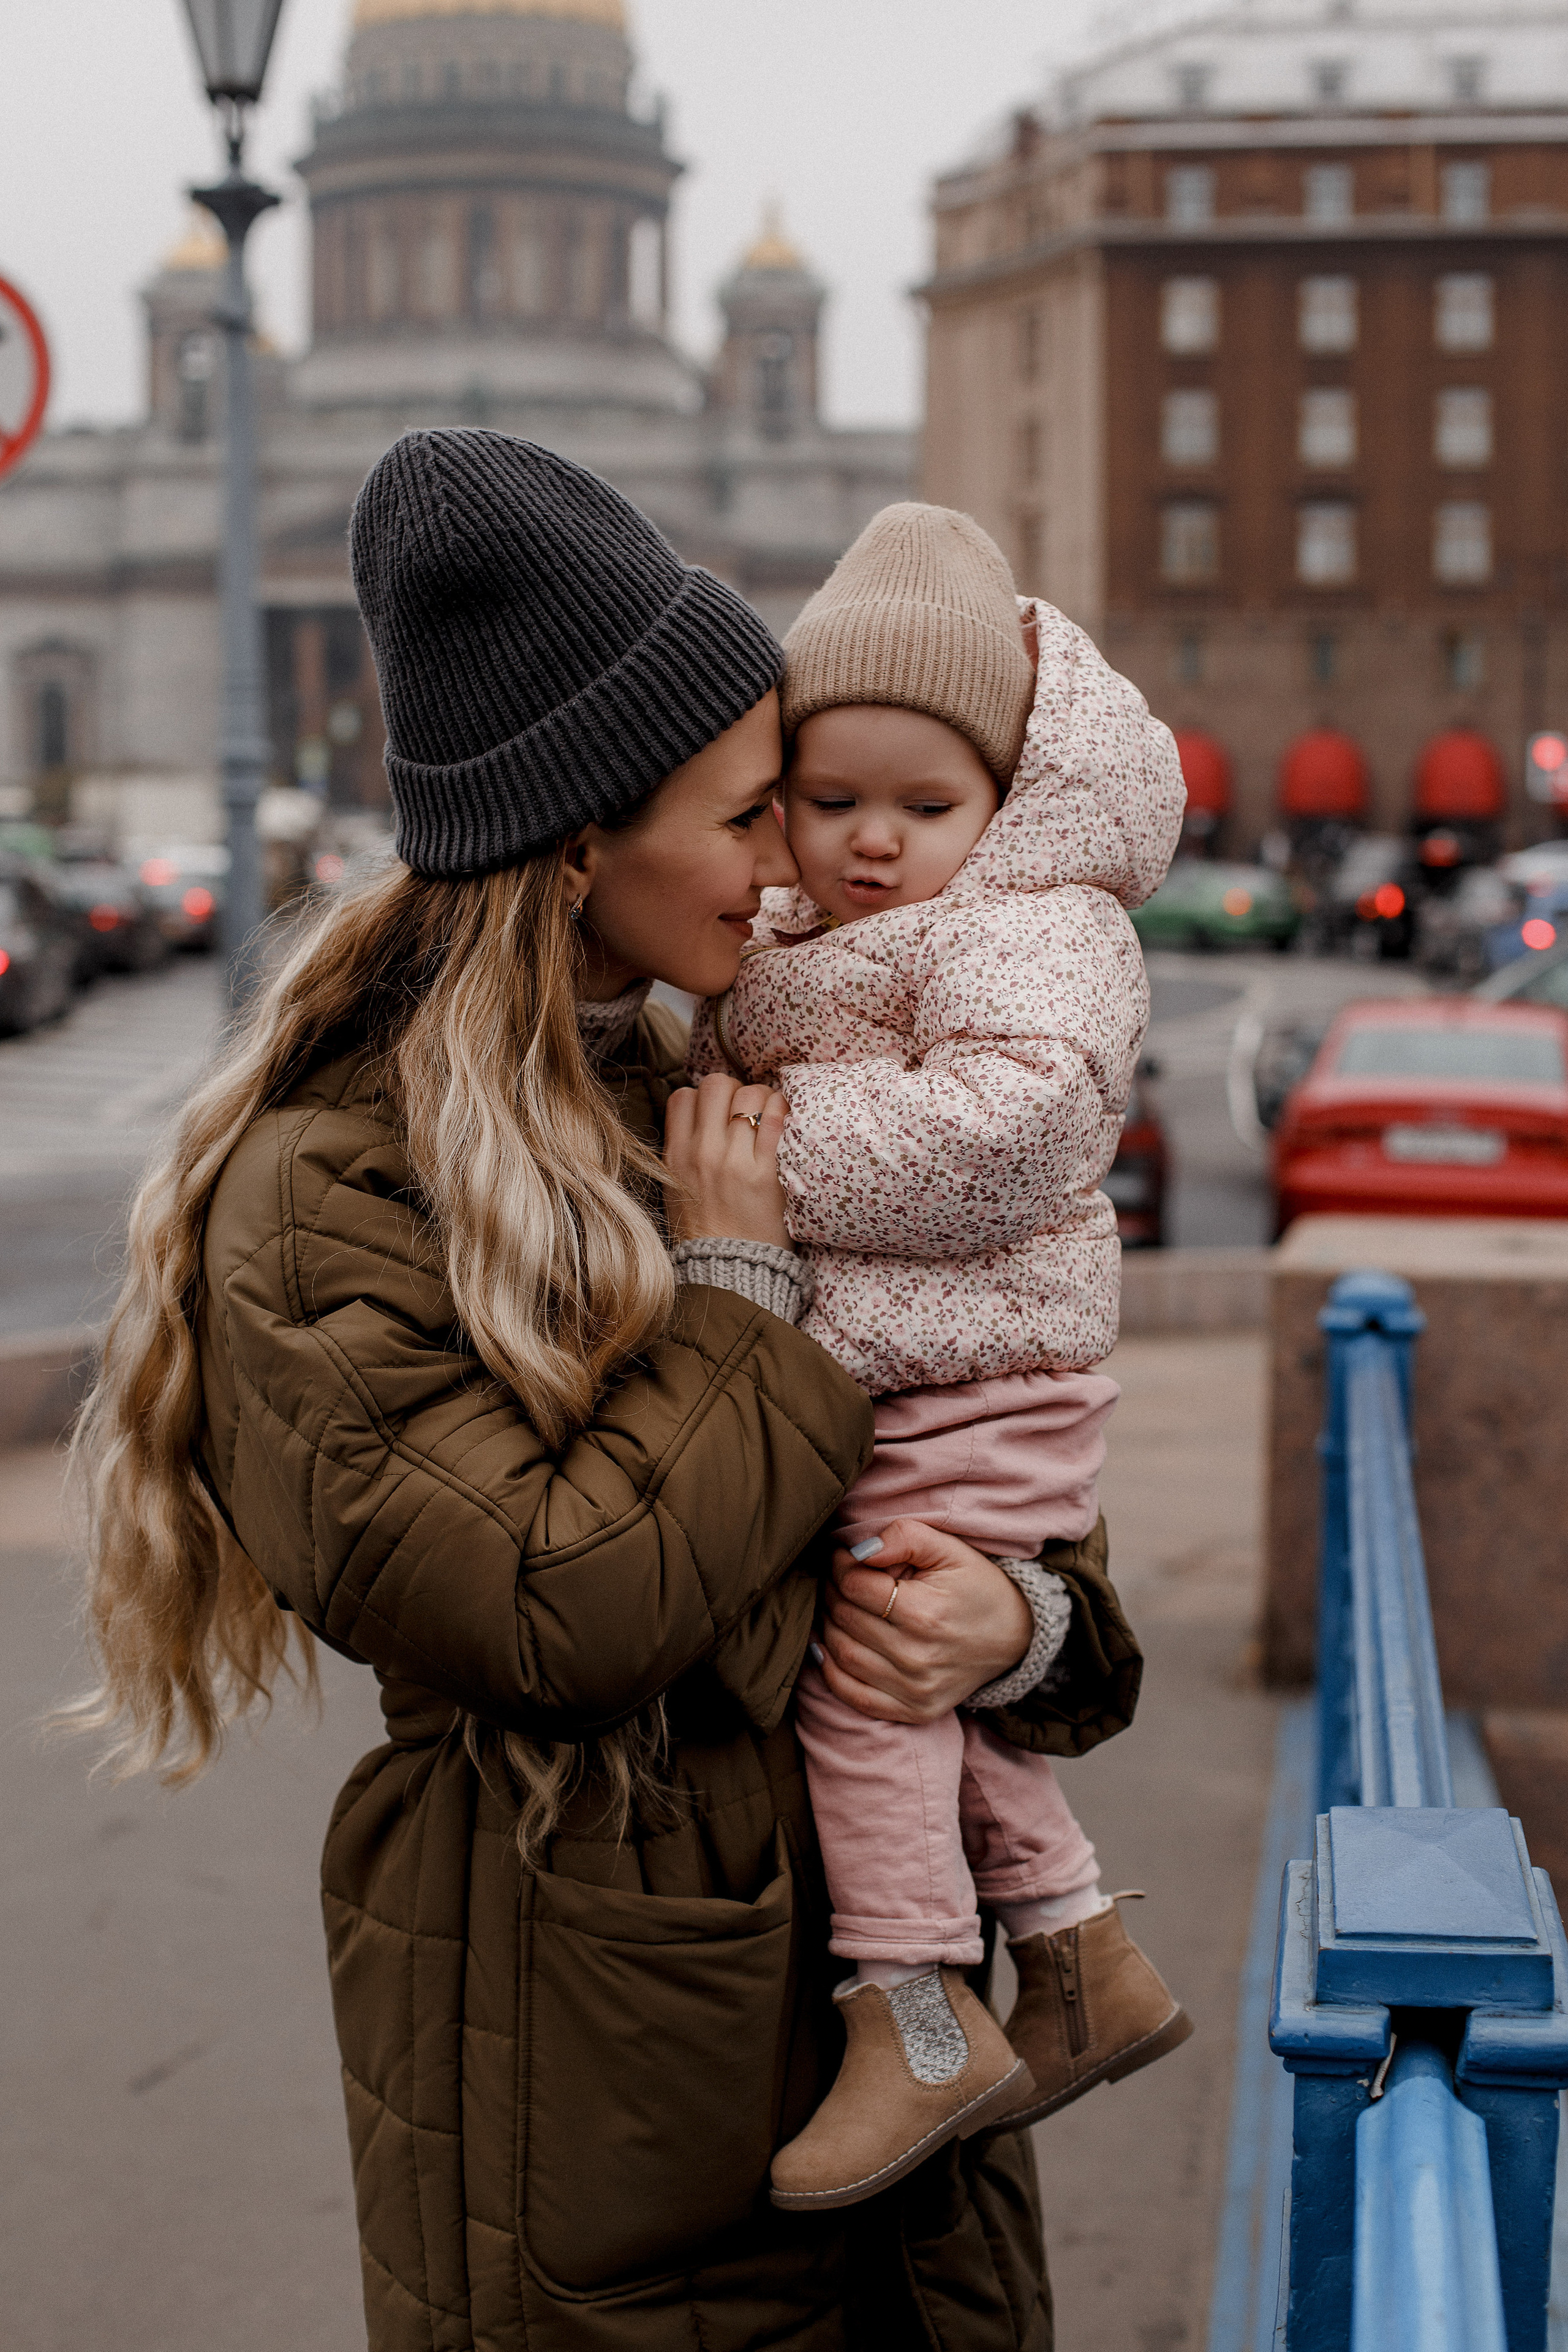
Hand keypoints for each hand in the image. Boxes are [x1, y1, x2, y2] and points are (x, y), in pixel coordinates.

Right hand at [664, 1073, 790, 1246]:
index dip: (705, 1097)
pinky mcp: (767, 1174)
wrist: (729, 1273)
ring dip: (764, 1098)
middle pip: (717, 1084)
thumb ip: (684, 1151)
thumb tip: (702, 1115)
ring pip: (750, 1094)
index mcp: (677, 1156)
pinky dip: (783, 1112)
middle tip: (748, 1111)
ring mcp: (735, 1162)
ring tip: (770, 1118)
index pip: (684, 1096)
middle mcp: (703, 1153)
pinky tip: (785, 1125)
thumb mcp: (676, 1188)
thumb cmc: (705, 1231)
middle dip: (735, 1091)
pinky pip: (777, 1118)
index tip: (719, 1112)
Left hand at [816, 1517, 1034, 1723]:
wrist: (1015, 1636)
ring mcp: (915, 1690)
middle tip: (839, 1577)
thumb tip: (858, 1551)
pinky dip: (831, 1671)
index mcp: (925, 1613)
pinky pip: (854, 1696)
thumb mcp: (950, 1549)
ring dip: (828, 1624)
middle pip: (843, 1618)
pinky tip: (828, 1646)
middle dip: (832, 1590)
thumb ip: (905, 1537)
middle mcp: (917, 1657)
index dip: (840, 1565)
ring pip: (841, 1653)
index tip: (844, 1556)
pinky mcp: (914, 1711)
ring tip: (839, 1604)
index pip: (853, 1585)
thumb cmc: (977, 1586)